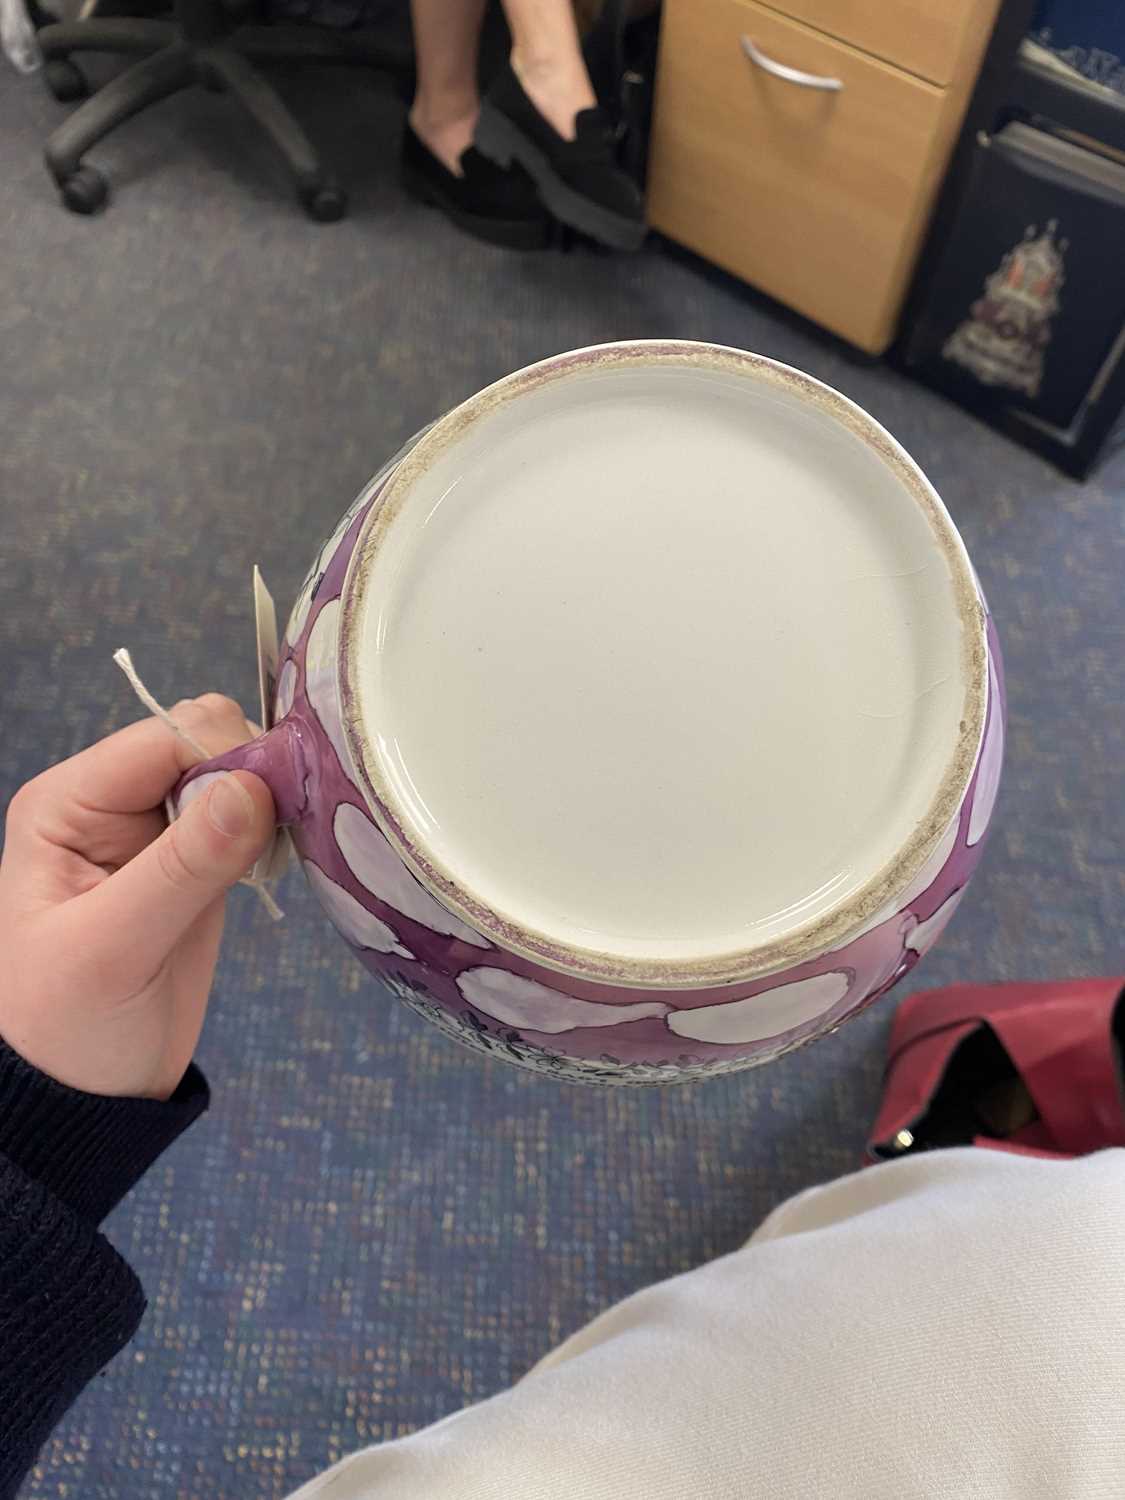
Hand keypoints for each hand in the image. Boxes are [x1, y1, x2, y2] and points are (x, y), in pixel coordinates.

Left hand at [0, 698, 275, 1099]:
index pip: (166, 736)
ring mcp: (155, 831)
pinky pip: (248, 815)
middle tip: (276, 839)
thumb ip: (183, 867)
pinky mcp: (195, 864)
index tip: (273, 807)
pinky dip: (273, 830)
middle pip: (205, 739)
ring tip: (276, 858)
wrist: (82, 1099)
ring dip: (268, 802)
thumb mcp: (114, 951)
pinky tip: (276, 866)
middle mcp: (110, 803)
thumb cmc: (65, 1030)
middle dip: (251, 775)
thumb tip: (253, 787)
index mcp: (67, 803)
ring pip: (234, 772)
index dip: (226, 758)